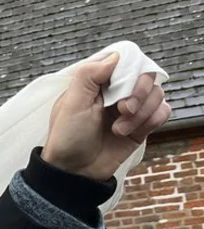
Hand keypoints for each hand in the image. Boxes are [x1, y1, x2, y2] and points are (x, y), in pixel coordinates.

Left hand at [41, 53, 171, 179]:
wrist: (74, 172)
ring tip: (119, 128)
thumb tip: (115, 56)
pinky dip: (152, 120)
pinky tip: (131, 132)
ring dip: (141, 112)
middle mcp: (117, 92)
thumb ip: (89, 75)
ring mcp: (131, 109)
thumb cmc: (66, 138)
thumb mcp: (70, 104)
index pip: (127, 62)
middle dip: (139, 93)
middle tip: (122, 109)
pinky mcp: (141, 126)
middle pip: (147, 76)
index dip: (130, 71)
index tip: (121, 86)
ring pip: (157, 95)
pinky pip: (162, 112)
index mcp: (98, 83)